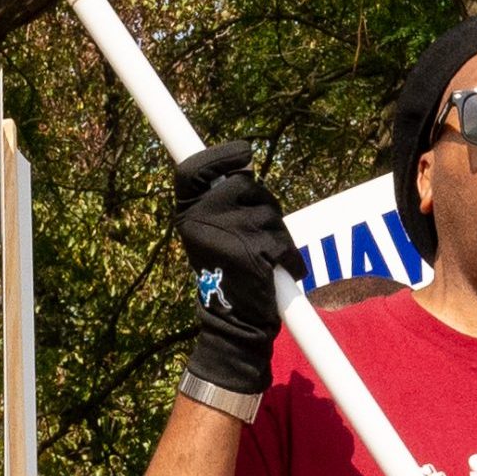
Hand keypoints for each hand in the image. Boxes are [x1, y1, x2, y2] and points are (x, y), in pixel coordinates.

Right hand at [174, 141, 303, 395]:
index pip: (195, 169)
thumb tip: (243, 169)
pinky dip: (289, 257)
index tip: (245, 152)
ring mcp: (228, 233)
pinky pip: (283, 241)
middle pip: (244, 183)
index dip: (220, 155)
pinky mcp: (253, 252)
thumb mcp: (209, 234)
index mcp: (187, 213)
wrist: (230, 323)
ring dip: (276, 231)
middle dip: (260, 202)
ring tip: (262, 257)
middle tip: (255, 231)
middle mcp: (201, 219)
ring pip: (268, 211)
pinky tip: (281, 271)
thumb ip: (221, 203)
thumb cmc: (225, 274)